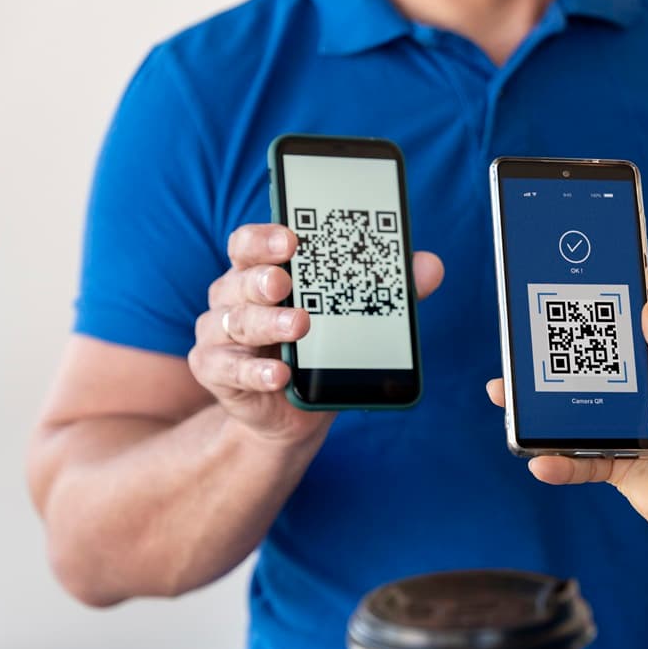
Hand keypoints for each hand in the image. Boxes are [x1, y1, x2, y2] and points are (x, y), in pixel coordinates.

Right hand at [188, 224, 443, 443]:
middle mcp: (233, 296)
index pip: (250, 243)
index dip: (266, 237)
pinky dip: (256, 372)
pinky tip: (280, 374)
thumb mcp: (354, 317)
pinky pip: (230, 369)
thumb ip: (388, 290)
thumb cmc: (319, 347)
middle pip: (240, 278)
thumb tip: (430, 266)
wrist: (293, 411)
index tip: (293, 237)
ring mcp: (220, 333)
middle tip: (286, 281)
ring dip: (267, 323)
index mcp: (260, 270)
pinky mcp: (216, 371)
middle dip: (263, 278)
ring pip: (235, 321)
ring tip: (299, 325)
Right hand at [487, 297, 647, 556]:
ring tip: (504, 400)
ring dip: (540, 413)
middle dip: (552, 368)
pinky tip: (539, 461)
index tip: (568, 306)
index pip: (627, 342)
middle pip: (589, 377)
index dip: (600, 325)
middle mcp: (643, 402)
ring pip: (574, 417)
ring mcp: (626, 434)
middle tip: (518, 355)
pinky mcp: (615, 466)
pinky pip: (578, 461)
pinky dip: (558, 463)